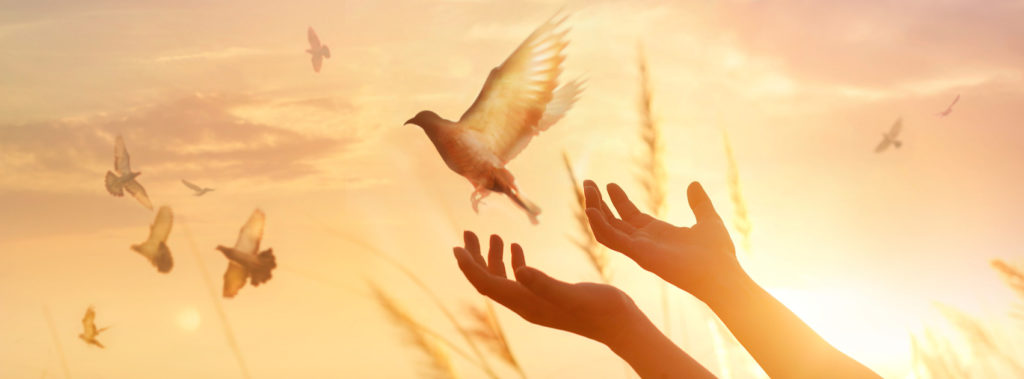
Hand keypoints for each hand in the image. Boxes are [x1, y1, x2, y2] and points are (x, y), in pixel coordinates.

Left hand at [452, 231, 646, 345]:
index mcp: (526, 303)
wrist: (621, 324)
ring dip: (493, 257)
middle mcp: (526, 304)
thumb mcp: (571, 293)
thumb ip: (544, 283)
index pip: (487, 285)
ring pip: (504, 279)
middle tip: (468, 231)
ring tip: (492, 234)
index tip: (457, 246)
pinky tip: (515, 247)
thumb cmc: (601, 309)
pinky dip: (513, 262)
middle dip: (475, 257)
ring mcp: (535, 301)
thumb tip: (517, 270)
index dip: (469, 266)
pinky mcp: (547, 297)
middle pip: (489, 281)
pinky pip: (521, 279)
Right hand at [583, 180, 740, 302]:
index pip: (630, 216)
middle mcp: (644, 242)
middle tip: (588, 183)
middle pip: (613, 221)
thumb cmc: (718, 254)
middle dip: (599, 202)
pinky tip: (591, 210)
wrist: (722, 273)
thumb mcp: (708, 220)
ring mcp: (639, 249)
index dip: (619, 200)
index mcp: (657, 234)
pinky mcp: (638, 254)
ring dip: (594, 209)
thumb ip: (699, 203)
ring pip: (607, 229)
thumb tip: (694, 185)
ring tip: (587, 188)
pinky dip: (599, 225)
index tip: (609, 184)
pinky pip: (612, 239)